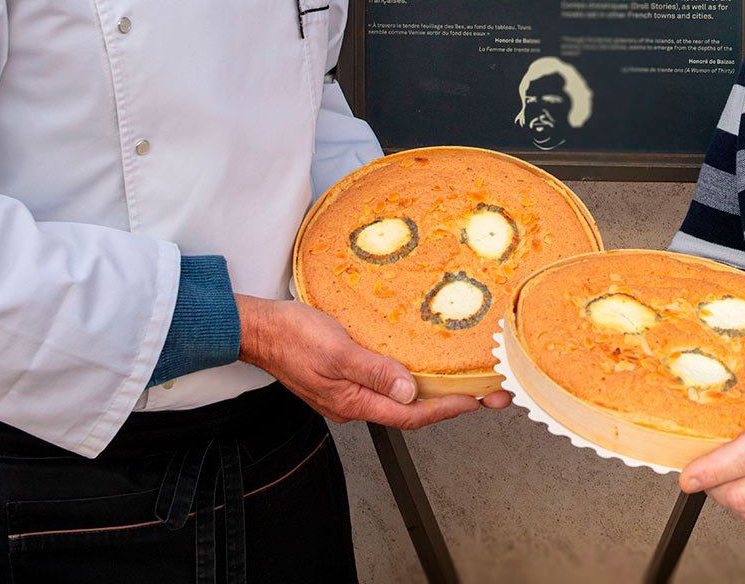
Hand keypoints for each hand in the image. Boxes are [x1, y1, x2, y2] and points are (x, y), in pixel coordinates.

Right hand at [235, 296, 512, 427]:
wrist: (257, 329)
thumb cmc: (292, 336)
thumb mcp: (337, 350)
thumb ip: (374, 372)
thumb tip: (410, 390)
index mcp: (353, 402)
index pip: (412, 414)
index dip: (449, 408)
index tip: (480, 401)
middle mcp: (354, 402)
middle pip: (411, 410)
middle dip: (451, 402)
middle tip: (488, 392)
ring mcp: (349, 392)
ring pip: (399, 397)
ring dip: (432, 390)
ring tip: (465, 379)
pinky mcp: (345, 376)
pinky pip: (385, 382)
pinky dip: (410, 377)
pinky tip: (421, 364)